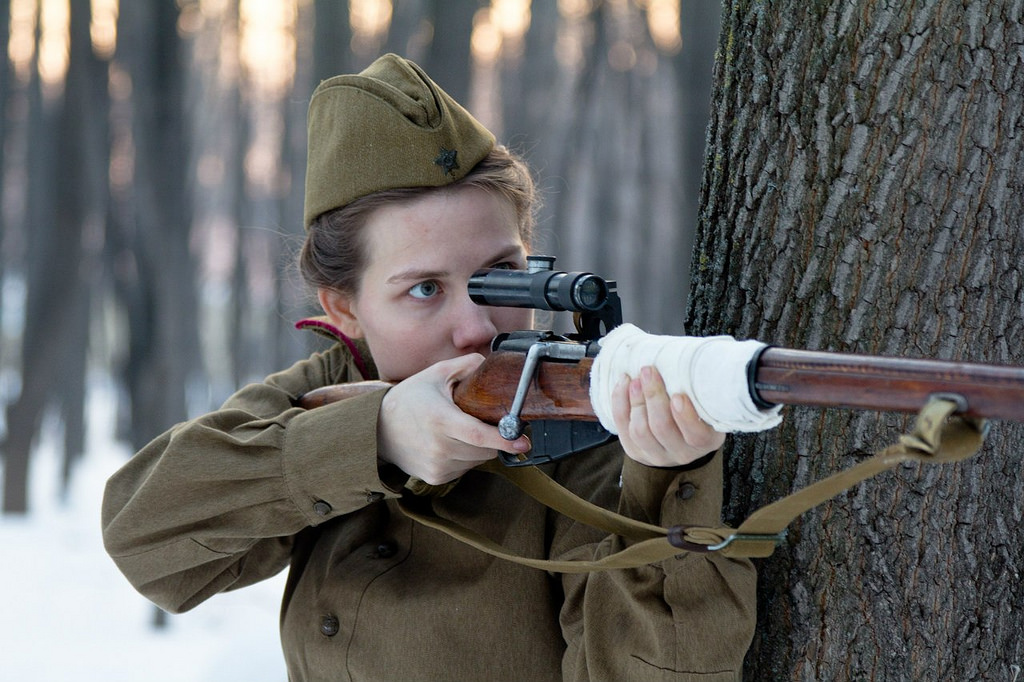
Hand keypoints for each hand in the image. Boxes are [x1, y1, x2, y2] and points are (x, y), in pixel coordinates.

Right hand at [377, 354, 530, 484]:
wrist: (378, 427)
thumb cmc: (410, 398)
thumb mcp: (436, 373)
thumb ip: (467, 365)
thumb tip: (493, 366)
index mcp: (440, 419)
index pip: (479, 436)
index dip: (505, 440)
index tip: (523, 442)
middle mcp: (438, 446)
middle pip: (484, 449)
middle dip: (493, 437)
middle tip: (486, 422)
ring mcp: (436, 465)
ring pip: (477, 460)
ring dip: (479, 447)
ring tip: (460, 430)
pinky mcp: (435, 477)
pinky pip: (465, 468)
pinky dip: (466, 456)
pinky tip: (451, 442)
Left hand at [611, 366, 724, 467]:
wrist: (681, 433)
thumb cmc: (697, 407)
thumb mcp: (706, 402)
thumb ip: (699, 388)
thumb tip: (685, 358)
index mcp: (705, 441)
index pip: (696, 435)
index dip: (685, 417)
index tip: (678, 395)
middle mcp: (682, 453)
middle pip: (662, 428)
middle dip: (653, 397)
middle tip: (649, 371)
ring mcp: (657, 455)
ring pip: (640, 430)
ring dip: (635, 400)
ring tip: (635, 379)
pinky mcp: (635, 451)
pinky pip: (622, 428)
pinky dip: (620, 404)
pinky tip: (623, 384)